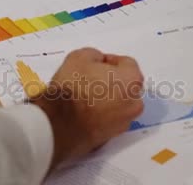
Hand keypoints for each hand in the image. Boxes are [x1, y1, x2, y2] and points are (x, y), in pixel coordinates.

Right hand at [31, 48, 144, 168]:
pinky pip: (110, 118)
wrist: (58, 125)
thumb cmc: (72, 90)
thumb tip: (97, 62)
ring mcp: (124, 122)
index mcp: (132, 81)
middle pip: (125, 85)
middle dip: (111, 80)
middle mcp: (134, 103)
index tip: (96, 63)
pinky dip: (102, 113)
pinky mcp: (112, 135)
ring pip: (119, 103)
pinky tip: (84, 109)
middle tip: (91, 78)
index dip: (109, 60)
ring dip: (107, 97)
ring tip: (86, 95)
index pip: (126, 63)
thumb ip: (95, 55)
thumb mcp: (79, 57)